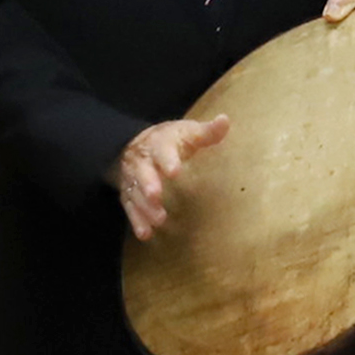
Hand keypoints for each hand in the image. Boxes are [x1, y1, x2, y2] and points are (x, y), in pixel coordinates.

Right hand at [114, 114, 229, 241]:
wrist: (137, 144)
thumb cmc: (171, 140)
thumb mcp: (188, 132)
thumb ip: (206, 132)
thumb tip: (225, 121)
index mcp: (159, 144)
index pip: (162, 150)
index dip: (167, 160)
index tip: (174, 171)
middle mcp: (142, 161)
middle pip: (142, 172)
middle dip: (148, 184)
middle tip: (157, 196)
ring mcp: (133, 178)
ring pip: (135, 192)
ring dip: (145, 206)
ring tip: (159, 220)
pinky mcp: (129, 193)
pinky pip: (129, 207)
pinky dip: (136, 220)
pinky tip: (145, 234)